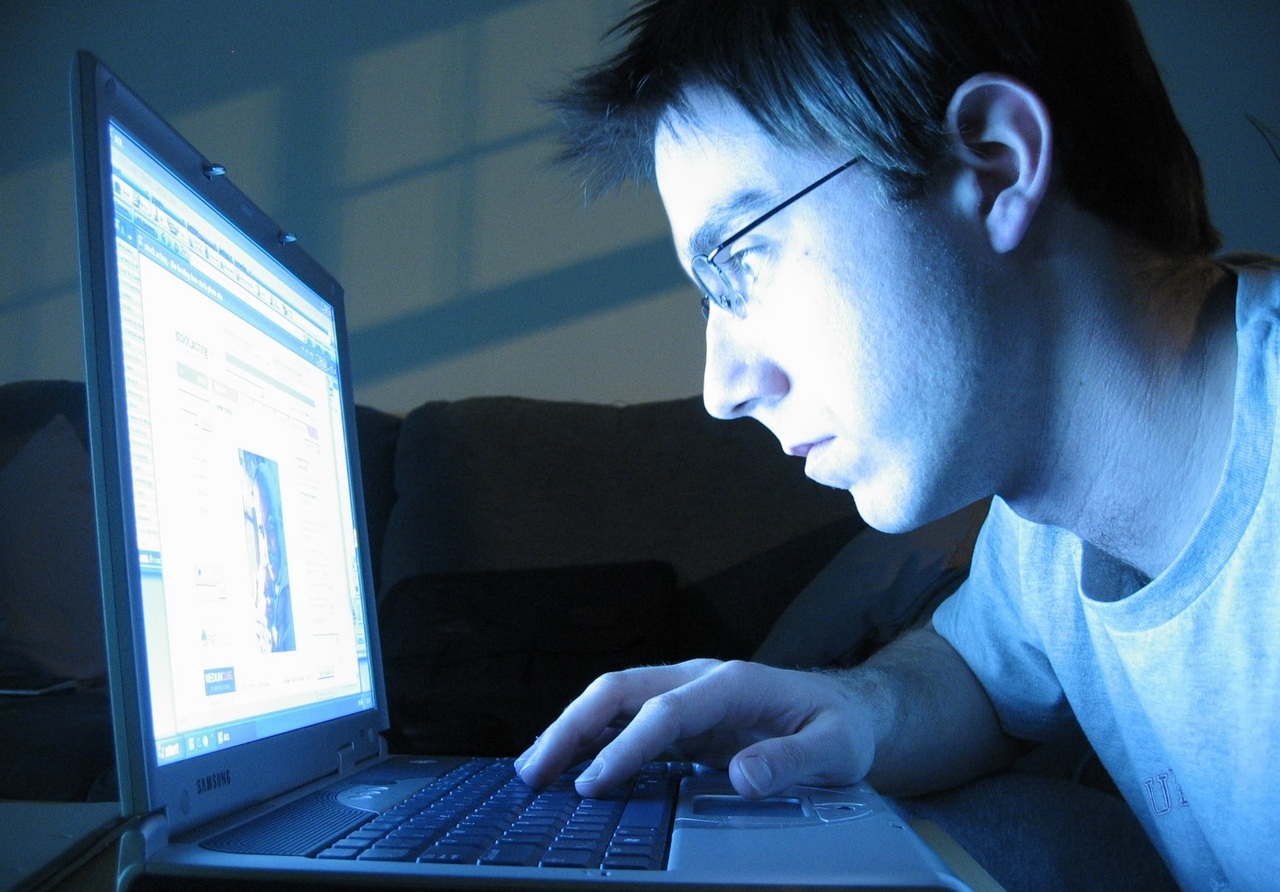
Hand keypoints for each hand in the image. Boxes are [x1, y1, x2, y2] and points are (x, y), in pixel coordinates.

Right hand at [514, 659, 875, 798]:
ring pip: (614, 701)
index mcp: (731, 683)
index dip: (625, 746)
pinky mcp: (682, 714)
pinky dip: (592, 738)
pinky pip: (626, 720)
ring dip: (572, 729)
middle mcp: (699, 679)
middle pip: (620, 691)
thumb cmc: (840, 726)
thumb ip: (791, 760)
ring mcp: (686, 693)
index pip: (664, 712)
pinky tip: (569, 766)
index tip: (594, 783)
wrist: (848, 708)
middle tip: (536, 771)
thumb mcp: (835, 748)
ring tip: (534, 770)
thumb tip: (742, 777)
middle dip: (573, 726)